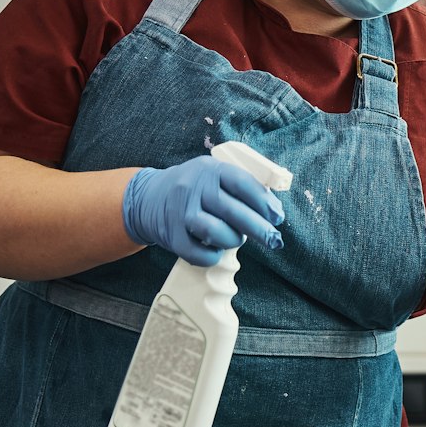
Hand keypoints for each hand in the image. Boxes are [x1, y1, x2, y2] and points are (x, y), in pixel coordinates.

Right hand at [122, 155, 284, 267]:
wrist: (148, 198)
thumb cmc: (194, 189)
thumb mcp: (214, 175)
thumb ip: (241, 187)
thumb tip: (274, 211)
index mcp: (210, 169)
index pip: (242, 184)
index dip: (264, 202)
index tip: (277, 217)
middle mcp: (193, 188)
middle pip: (232, 211)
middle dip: (259, 228)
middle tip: (273, 239)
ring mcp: (180, 212)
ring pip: (215, 232)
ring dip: (233, 240)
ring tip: (236, 239)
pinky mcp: (171, 235)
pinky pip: (198, 253)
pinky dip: (212, 256)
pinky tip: (217, 251)